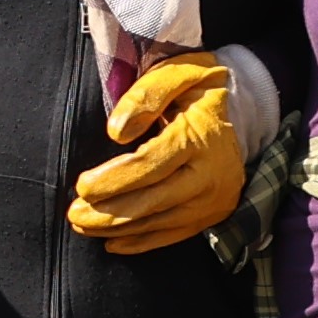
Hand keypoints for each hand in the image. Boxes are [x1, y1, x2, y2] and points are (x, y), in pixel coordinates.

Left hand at [65, 50, 247, 255]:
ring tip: (83, 227)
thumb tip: (116, 132)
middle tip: (74, 215)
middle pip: (154, 200)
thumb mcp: (177, 74)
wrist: (243, 109)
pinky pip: (175, 234)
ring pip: (161, 222)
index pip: (151, 164)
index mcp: (200, 136)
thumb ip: (147, 95)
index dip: (115, 178)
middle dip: (110, 212)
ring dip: (119, 228)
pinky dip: (143, 242)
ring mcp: (215, 198)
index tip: (82, 186)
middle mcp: (212, 173)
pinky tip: (113, 242)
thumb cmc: (197, 89)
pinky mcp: (214, 212)